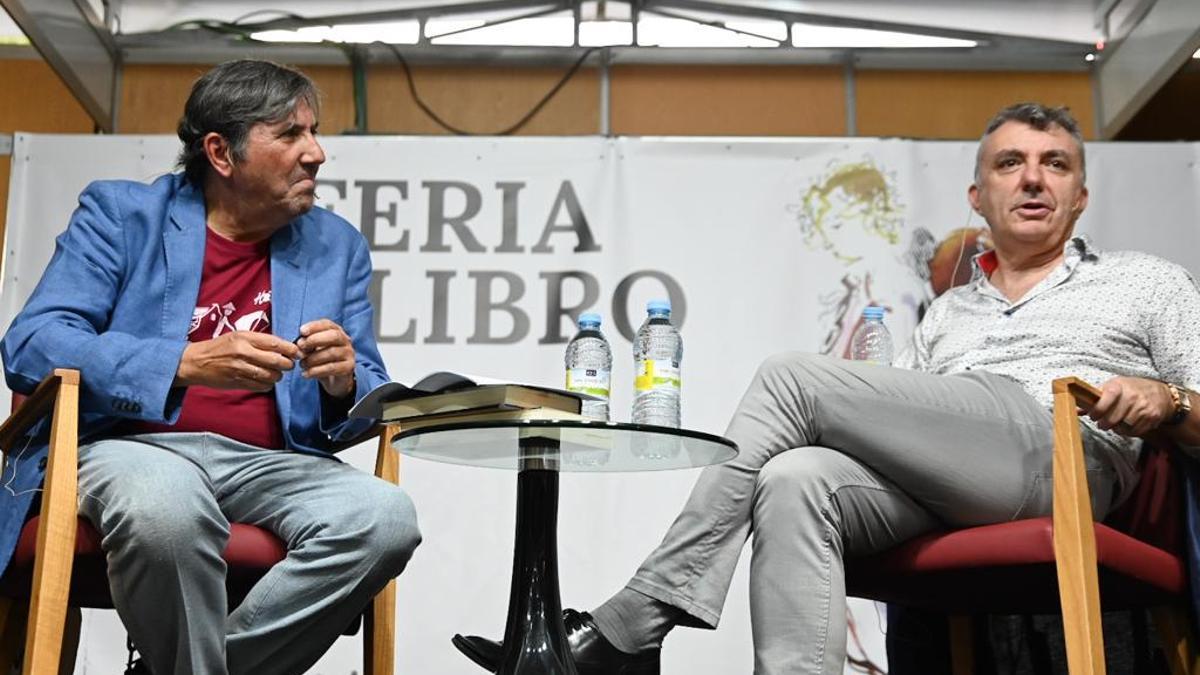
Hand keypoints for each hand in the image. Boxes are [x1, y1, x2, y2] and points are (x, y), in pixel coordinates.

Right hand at [176, 331, 299, 391]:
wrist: (196, 362)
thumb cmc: (219, 347)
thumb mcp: (238, 336)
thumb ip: (259, 340)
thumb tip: (283, 346)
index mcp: (245, 338)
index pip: (275, 343)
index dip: (290, 349)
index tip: (297, 352)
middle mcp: (243, 352)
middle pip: (276, 361)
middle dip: (288, 364)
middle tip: (289, 364)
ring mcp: (240, 369)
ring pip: (270, 375)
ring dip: (278, 376)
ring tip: (277, 373)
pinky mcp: (237, 382)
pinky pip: (261, 386)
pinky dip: (268, 385)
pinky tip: (265, 381)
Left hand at [296, 319, 355, 397]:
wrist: (335, 379)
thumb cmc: (322, 360)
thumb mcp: (314, 350)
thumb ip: (307, 344)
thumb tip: (299, 344)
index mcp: (336, 332)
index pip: (327, 324)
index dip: (314, 326)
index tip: (301, 331)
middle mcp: (345, 341)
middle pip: (334, 336)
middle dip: (315, 339)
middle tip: (301, 346)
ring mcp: (349, 354)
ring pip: (332, 352)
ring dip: (313, 358)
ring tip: (301, 364)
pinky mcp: (349, 367)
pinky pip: (332, 368)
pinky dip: (316, 371)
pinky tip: (306, 374)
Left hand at [1086, 376, 1173, 436]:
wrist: (1161, 393)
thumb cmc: (1133, 388)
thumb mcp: (1114, 386)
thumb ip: (1096, 398)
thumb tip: (1078, 409)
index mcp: (1120, 386)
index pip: (1106, 397)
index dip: (1098, 409)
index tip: (1093, 415)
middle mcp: (1132, 396)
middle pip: (1113, 418)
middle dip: (1104, 424)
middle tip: (1102, 423)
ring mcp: (1143, 407)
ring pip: (1124, 427)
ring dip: (1116, 428)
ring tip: (1115, 423)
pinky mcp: (1152, 417)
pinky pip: (1135, 431)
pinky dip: (1128, 431)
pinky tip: (1126, 425)